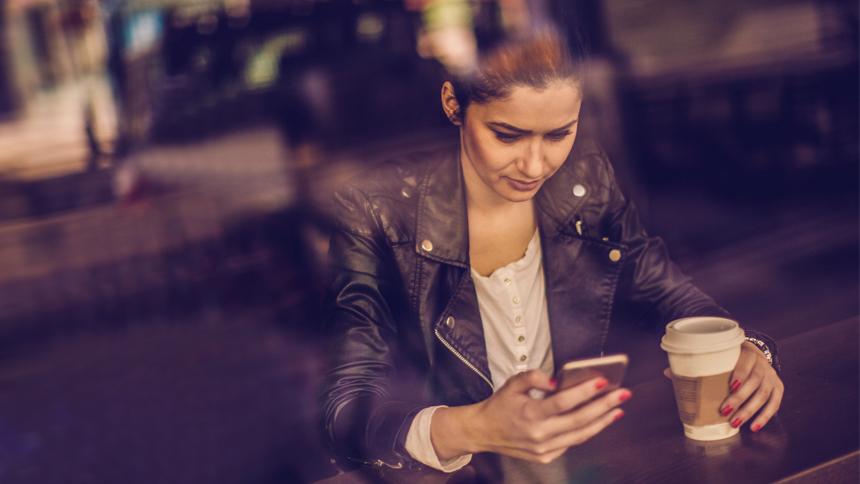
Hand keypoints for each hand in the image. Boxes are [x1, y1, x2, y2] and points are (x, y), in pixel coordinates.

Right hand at [431, 370, 629, 463]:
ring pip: (580, 435)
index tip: (603, 381)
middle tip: (622, 394)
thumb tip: (555, 381)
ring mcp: (544, 449)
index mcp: (530, 414)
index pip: (563, 402)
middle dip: (604, 406)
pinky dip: (587, 430)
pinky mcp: (546, 457)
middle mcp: (539, 434)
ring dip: (602, 421)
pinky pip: (572, 442)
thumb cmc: (500, 405)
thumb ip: (533, 377)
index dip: (584, 391)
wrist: (484, 432)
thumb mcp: (512, 384)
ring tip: (617, 408)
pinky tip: (598, 420)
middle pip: (579, 420)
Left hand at [662, 342, 783, 431]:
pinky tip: (754, 427)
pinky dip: (765, 416)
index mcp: (747, 352)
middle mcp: (762, 364)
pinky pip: (774, 403)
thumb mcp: (718, 357)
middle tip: (725, 411)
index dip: (740, 373)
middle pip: (755, 381)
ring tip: (736, 423)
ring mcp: (772, 376)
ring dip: (750, 410)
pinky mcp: (778, 387)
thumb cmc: (730, 359)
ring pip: (764, 394)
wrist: (754, 355)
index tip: (730, 386)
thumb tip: (668, 373)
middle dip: (740, 398)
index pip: (746, 361)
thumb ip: (697, 364)